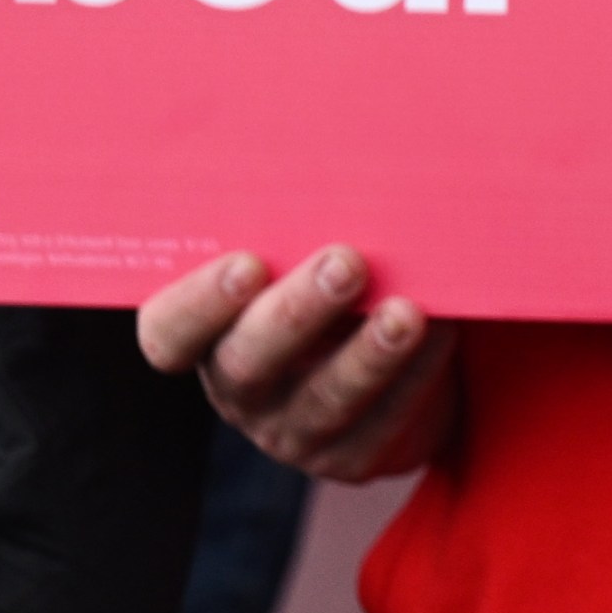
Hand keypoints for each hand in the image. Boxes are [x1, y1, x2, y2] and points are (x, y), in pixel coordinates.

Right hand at [137, 243, 455, 479]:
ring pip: (323, 401)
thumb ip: (303, 231)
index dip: (199, 304)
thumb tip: (341, 154)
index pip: (169, 331)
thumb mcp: (308, 259)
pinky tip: (442, 335)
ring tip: (408, 312)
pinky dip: (415, 377)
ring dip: (367, 355)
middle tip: (347, 262)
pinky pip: (382, 424)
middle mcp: (241, 387)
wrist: (397, 367)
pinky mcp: (352, 458)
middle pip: (248, 363)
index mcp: (211, 333)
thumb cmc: (338, 286)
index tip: (247, 262)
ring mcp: (293, 431)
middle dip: (297, 313)